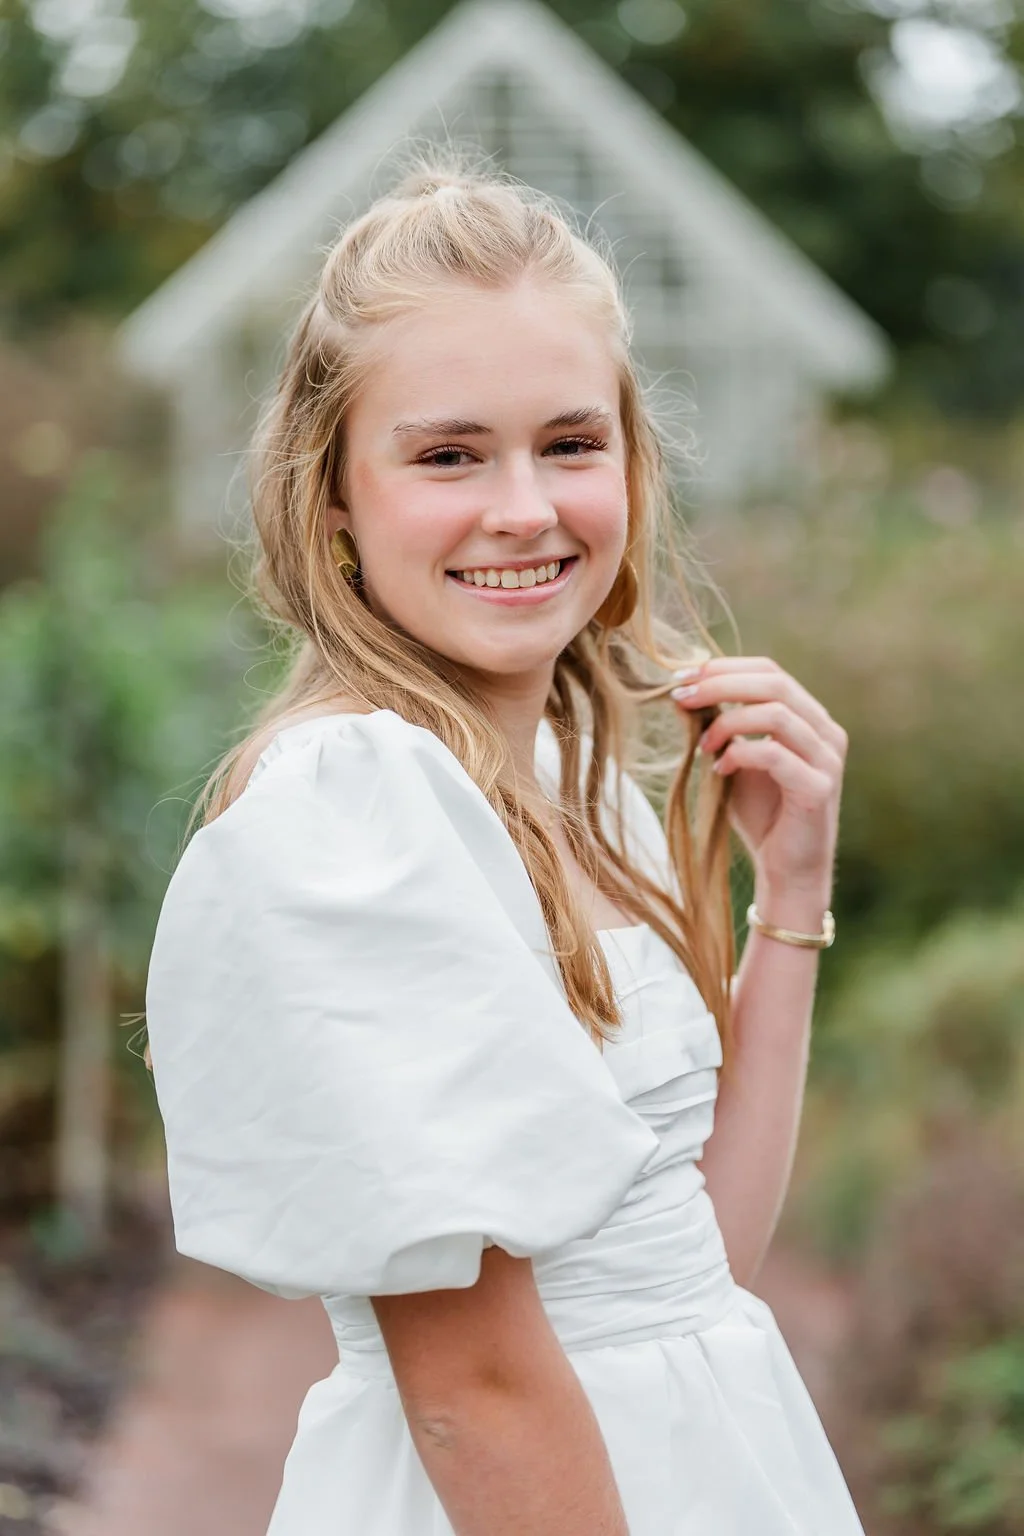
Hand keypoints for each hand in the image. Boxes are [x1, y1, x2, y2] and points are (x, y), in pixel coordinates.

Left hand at [670, 657, 846, 892]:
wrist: (786, 870)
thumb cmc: (762, 815)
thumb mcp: (735, 760)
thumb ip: (722, 727)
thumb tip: (684, 692)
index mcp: (809, 718)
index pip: (770, 670)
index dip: (725, 667)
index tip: (682, 676)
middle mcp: (826, 732)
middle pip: (775, 683)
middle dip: (721, 684)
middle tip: (681, 696)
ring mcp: (827, 759)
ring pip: (777, 713)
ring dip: (728, 721)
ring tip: (702, 743)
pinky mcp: (819, 788)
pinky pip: (776, 754)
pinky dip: (741, 754)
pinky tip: (720, 769)